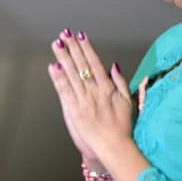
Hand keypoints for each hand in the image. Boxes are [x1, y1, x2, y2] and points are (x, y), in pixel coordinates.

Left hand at [47, 29, 133, 160]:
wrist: (113, 146)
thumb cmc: (123, 126)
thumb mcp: (128, 101)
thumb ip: (120, 82)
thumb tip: (113, 65)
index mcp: (107, 88)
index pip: (95, 63)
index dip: (87, 48)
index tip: (80, 36)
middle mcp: (94, 92)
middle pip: (81, 65)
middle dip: (72, 48)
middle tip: (64, 34)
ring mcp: (82, 101)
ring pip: (71, 75)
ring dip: (63, 58)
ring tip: (57, 44)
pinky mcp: (73, 111)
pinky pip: (64, 91)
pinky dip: (58, 78)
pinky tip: (53, 67)